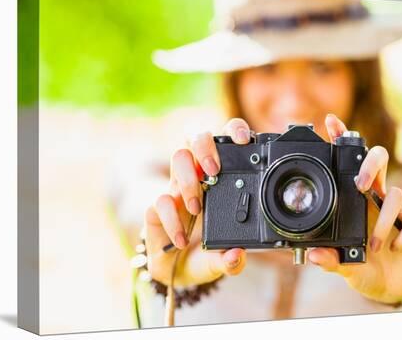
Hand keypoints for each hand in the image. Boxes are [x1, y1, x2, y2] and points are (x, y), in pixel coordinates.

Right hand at [144, 118, 250, 286]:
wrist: (173, 269)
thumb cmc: (202, 253)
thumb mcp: (220, 260)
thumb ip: (230, 261)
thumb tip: (237, 256)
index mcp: (221, 180)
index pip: (227, 142)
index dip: (234, 131)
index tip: (244, 140)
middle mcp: (198, 177)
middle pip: (198, 138)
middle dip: (205, 146)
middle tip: (214, 170)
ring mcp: (177, 188)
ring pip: (178, 157)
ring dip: (188, 178)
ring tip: (196, 206)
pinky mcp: (157, 206)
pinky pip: (160, 200)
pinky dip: (172, 220)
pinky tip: (181, 239)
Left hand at [308, 114, 401, 303]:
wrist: (386, 285)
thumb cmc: (359, 265)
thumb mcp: (341, 264)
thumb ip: (329, 259)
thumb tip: (315, 256)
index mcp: (351, 200)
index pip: (347, 163)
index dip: (341, 140)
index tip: (330, 121)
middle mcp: (373, 197)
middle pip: (379, 159)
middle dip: (372, 165)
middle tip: (361, 185)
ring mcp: (394, 208)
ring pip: (397, 194)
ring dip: (384, 221)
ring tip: (373, 246)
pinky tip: (397, 246)